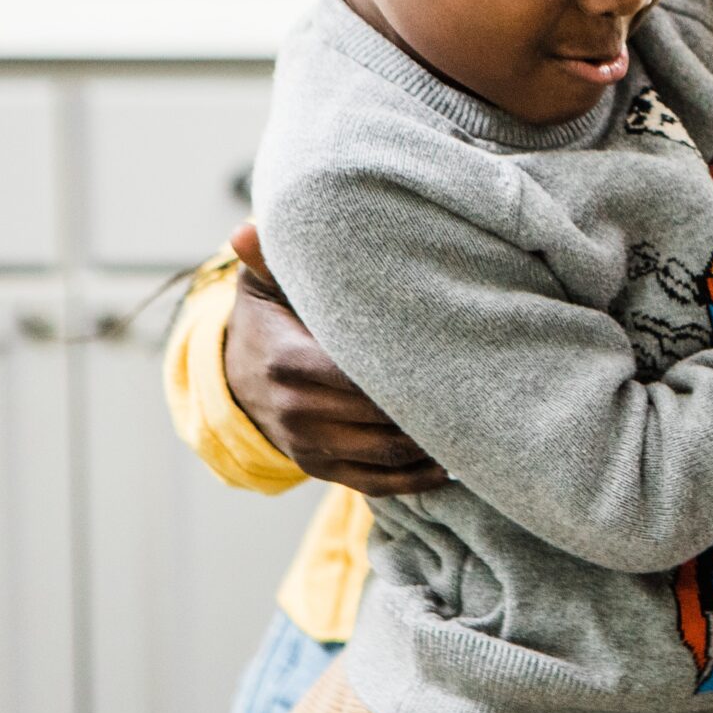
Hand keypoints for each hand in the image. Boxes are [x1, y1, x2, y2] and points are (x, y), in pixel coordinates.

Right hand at [222, 222, 448, 496]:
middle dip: (431, 403)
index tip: (454, 351)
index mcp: (288, 362)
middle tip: (478, 382)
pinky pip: (377, 483)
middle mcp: (297, 411)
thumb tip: (246, 229)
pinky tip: (450, 462)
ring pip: (387, 453)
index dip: (410, 368)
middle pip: (382, 416)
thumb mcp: (266, 286)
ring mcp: (308, 446)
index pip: (361, 374)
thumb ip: (270, 259)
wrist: (234, 376)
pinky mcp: (320, 469)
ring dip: (433, 441)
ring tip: (474, 418)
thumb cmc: (268, 319)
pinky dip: (417, 478)